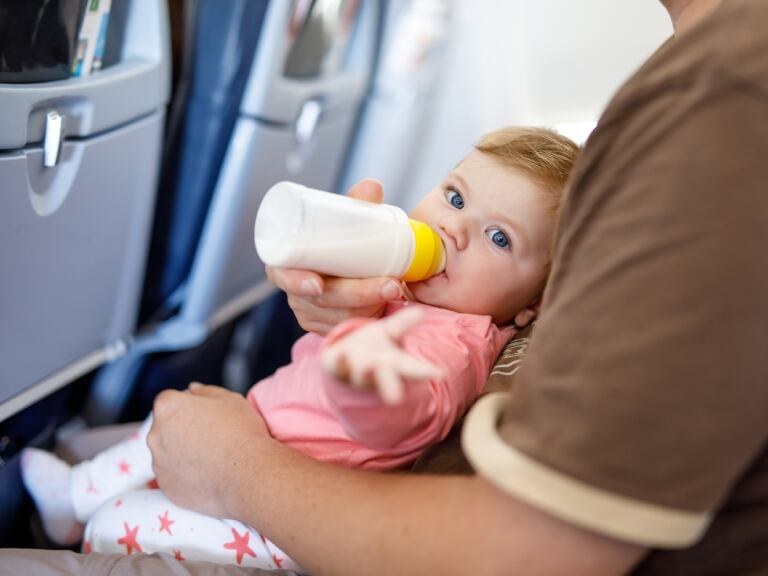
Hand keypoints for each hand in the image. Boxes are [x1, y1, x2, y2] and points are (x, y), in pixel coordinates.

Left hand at [147, 383, 275, 519]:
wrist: (247, 474)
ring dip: (181, 451)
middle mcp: (155, 434)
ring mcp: (158, 462)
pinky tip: (206, 473)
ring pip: (166, 452)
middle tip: (209, 436)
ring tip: (210, 457)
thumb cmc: (241, 432)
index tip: (203, 416)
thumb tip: (192, 389)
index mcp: (168, 407)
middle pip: (164, 427)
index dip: (186, 406)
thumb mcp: (230, 399)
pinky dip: (184, 473)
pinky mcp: (165, 485)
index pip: (168, 400)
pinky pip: (171, 475)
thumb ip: (205, 391)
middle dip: (180, 429)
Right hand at [265, 179, 403, 334]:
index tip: (318, 283)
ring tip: (395, 290)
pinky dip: (367, 319)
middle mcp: (294, 290)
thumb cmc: (340, 241)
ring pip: (337, 317)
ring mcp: (309, 312)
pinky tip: (385, 311)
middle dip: (357, 294)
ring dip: (368, 307)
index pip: (282, 274)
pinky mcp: (327, 327)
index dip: (296, 280)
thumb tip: (372, 186)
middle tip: (390, 284)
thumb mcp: (346, 223)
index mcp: (286, 262)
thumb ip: (357, 205)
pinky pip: (345, 328)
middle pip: (321, 300)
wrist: (348, 264)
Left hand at [321, 307, 442, 403]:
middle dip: (392, 386)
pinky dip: (341, 360)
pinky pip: (337, 364)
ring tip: (369, 366)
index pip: (412, 369)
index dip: (425, 372)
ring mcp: (354, 370)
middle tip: (396, 397)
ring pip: (362, 374)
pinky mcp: (335, 365)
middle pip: (386, 378)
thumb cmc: (372, 347)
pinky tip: (342, 354)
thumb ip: (403, 324)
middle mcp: (375, 371)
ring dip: (365, 371)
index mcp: (394, 364)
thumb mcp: (390, 334)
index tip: (438, 374)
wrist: (341, 360)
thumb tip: (421, 312)